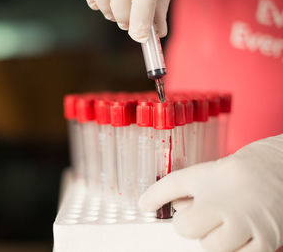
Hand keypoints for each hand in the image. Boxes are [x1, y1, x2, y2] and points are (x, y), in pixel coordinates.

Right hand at [76, 0, 174, 41]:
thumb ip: (159, 2)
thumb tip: (158, 31)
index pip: (144, 4)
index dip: (141, 25)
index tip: (140, 36)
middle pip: (120, 6)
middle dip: (124, 20)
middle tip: (128, 24)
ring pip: (101, 0)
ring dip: (108, 11)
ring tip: (115, 11)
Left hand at [139, 134, 282, 251]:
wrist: (275, 170)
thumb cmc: (231, 175)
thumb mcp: (198, 174)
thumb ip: (169, 189)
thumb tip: (145, 205)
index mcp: (207, 184)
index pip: (176, 202)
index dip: (168, 208)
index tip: (155, 208)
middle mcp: (227, 203)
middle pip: (188, 230)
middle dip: (191, 226)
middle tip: (205, 216)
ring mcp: (248, 223)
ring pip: (211, 248)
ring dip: (212, 241)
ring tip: (223, 224)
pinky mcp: (266, 239)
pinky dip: (234, 250)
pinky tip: (238, 235)